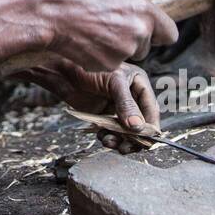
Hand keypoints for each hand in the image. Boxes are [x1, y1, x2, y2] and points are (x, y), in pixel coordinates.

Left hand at [17, 58, 160, 136]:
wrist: (63, 71)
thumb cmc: (89, 67)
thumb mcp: (113, 82)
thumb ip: (126, 104)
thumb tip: (138, 127)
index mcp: (139, 85)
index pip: (151, 110)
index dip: (150, 127)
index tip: (146, 140)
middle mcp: (131, 98)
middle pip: (140, 125)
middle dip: (134, 137)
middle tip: (125, 147)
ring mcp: (117, 109)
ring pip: (126, 132)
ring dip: (120, 140)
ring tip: (109, 141)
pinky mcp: (104, 116)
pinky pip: (112, 132)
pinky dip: (109, 138)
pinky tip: (103, 137)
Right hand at [18, 0, 177, 71]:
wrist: (46, 15)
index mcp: (144, 10)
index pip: (170, 33)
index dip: (157, 31)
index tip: (142, 26)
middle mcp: (139, 32)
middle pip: (147, 46)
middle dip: (132, 39)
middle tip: (107, 24)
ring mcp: (124, 51)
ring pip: (128, 55)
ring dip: (115, 48)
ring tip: (93, 31)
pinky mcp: (108, 66)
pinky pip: (111, 64)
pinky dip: (100, 57)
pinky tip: (86, 42)